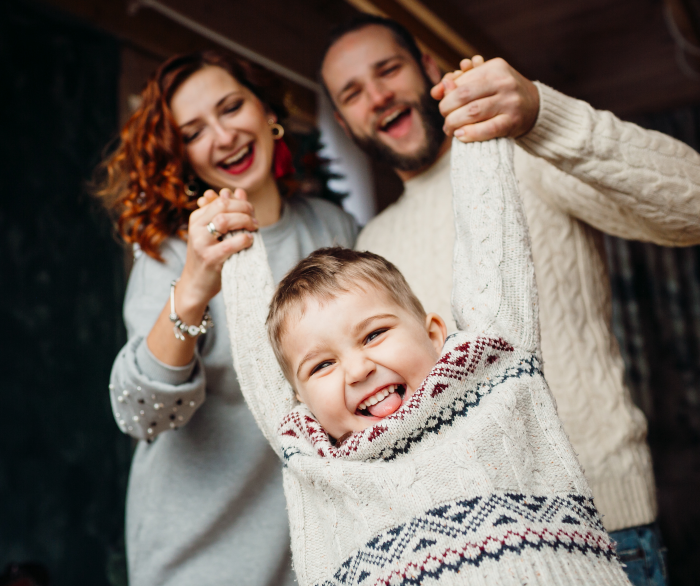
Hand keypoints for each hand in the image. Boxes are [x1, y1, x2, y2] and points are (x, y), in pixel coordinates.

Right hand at [177, 187, 257, 311]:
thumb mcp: (216, 232)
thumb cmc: (210, 256)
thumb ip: (227, 212)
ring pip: (223, 221)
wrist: (196, 285)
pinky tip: (249, 240)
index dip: (239, 202)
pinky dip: (243, 240)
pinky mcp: (209, 259)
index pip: (220, 200)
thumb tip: (238, 191)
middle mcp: (196, 228)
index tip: (250, 210)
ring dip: (243, 221)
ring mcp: (201, 243)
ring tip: (253, 227)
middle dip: (243, 208)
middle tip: (254, 219)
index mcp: (197, 218)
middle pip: (222, 206)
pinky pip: (228, 245)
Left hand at [430, 56, 539, 142]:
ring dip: (454, 123)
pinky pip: (487, 129)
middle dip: (446, 108)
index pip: (461, 79)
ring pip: (472, 112)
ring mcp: (509, 102)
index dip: (445, 92)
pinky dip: (470, 134)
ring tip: (449, 129)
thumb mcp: (484, 82)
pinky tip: (460, 136)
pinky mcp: (512, 122)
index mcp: (494, 67)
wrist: (535, 107)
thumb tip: (435, 92)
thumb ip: (459, 83)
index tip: (440, 101)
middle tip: (444, 117)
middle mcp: (503, 82)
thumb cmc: (501, 94)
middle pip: (463, 95)